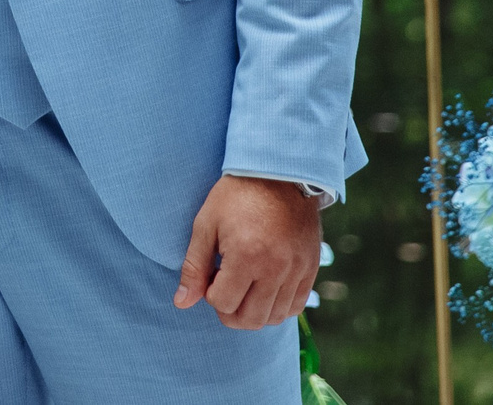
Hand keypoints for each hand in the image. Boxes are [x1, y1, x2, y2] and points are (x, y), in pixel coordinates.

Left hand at [175, 175, 321, 329]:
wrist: (279, 173)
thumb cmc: (236, 196)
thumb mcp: (206, 224)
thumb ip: (193, 266)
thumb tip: (181, 303)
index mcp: (246, 257)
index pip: (223, 303)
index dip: (210, 294)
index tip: (211, 275)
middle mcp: (275, 269)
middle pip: (250, 319)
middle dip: (229, 312)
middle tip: (223, 291)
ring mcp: (297, 271)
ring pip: (274, 318)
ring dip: (254, 312)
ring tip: (243, 289)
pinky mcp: (311, 269)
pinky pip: (296, 307)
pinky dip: (277, 308)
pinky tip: (264, 289)